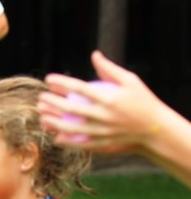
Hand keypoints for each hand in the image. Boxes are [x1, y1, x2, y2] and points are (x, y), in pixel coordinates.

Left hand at [39, 50, 166, 153]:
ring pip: (71, 128)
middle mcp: (104, 116)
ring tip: (42, 116)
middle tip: (41, 98)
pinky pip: (80, 143)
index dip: (62, 83)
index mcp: (110, 98)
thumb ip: (109, 69)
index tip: (49, 79)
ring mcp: (102, 132)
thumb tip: (94, 54)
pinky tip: (55, 136)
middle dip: (52, 103)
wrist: (156, 129)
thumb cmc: (143, 101)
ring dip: (53, 123)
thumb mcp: (131, 81)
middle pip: (71, 109)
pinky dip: (66, 141)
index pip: (79, 88)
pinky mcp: (103, 144)